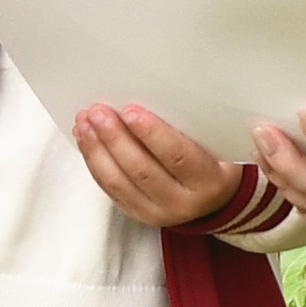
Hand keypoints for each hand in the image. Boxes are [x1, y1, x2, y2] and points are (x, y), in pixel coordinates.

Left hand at [72, 102, 240, 230]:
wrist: (215, 198)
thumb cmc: (216, 159)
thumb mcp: (220, 143)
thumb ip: (198, 125)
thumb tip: (162, 93)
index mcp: (209, 181)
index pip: (178, 156)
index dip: (152, 133)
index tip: (131, 110)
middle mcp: (183, 202)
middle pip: (142, 170)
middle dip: (115, 138)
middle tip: (99, 111)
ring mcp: (157, 212)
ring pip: (119, 182)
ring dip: (97, 149)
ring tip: (85, 121)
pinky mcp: (137, 214)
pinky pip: (110, 189)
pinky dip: (94, 161)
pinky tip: (85, 139)